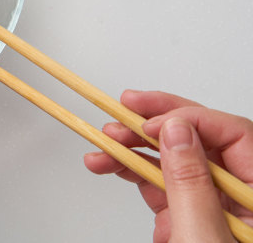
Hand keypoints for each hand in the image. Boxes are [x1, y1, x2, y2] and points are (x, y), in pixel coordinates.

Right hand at [84, 90, 252, 242]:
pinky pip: (158, 183)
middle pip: (200, 139)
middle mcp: (236, 194)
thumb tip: (175, 132)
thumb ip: (191, 184)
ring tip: (102, 142)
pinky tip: (106, 163)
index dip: (189, 120)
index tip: (149, 123)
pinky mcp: (186, 219)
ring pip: (172, 158)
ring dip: (133, 146)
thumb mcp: (204, 237)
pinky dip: (130, 171)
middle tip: (123, 109)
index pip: (233, 134)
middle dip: (157, 121)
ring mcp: (210, 206)